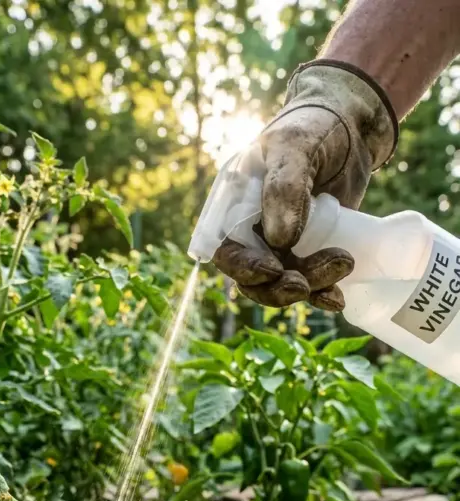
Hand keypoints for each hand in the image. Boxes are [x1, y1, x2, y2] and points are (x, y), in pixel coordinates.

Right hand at [213, 60, 397, 309]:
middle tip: (307, 283)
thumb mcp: (294, 148)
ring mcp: (281, 244)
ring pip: (283, 284)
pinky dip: (322, 294)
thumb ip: (283, 189)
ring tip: (343, 263)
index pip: (226, 251)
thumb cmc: (313, 126)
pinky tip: (338, 298)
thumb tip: (279, 241)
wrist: (353, 124)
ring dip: (310, 286)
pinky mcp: (310, 251)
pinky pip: (310, 284)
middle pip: (253, 278)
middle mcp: (252, 230)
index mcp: (234, 206)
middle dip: (280, 287)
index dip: (245, 268)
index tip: (275, 269)